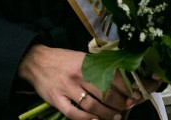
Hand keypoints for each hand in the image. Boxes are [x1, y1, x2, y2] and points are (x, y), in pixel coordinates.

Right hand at [18, 45, 145, 119]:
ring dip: (106, 113)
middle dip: (118, 103)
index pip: (110, 76)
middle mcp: (77, 75)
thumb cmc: (63, 60)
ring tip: (115, 116)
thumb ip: (97, 67)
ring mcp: (66, 89)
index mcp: (86, 63)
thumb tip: (120, 77)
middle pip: (103, 93)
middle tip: (126, 107)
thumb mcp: (81, 57)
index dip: (124, 88)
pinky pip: (73, 113)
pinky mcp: (56, 100)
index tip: (134, 95)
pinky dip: (86, 119)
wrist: (36, 61)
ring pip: (91, 105)